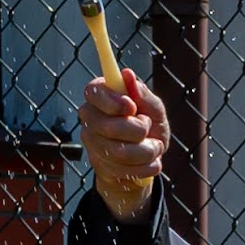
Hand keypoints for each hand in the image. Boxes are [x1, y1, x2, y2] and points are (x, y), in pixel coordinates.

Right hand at [80, 69, 167, 217]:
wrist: (147, 158)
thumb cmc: (150, 126)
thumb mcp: (154, 108)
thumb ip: (143, 94)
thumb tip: (127, 74)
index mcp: (99, 95)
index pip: (94, 92)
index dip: (114, 101)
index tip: (132, 106)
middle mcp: (90, 117)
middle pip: (108, 127)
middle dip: (138, 130)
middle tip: (148, 127)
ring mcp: (91, 142)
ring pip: (119, 151)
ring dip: (147, 151)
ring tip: (155, 146)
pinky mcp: (98, 164)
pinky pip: (123, 170)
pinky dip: (145, 166)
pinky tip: (151, 161)